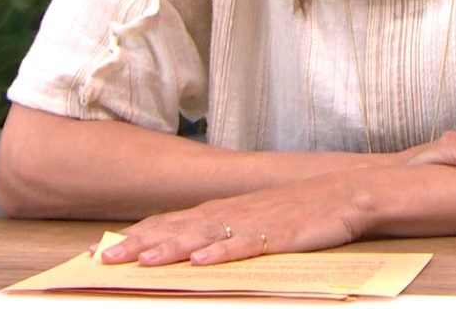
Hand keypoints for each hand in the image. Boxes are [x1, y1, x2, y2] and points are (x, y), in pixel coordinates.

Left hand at [99, 177, 364, 266]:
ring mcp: (255, 223)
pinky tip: (202, 262)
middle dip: (140, 243)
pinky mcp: (279, 235)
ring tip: (142, 260)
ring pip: (205, 236)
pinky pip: (246, 246)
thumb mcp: (259, 218)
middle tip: (105, 258)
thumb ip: (225, 230)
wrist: (350, 193)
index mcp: (226, 209)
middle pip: (179, 227)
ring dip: (172, 248)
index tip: (105, 249)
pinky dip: (222, 253)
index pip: (173, 220)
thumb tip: (193, 249)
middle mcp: (234, 213)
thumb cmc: (305, 210)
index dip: (139, 234)